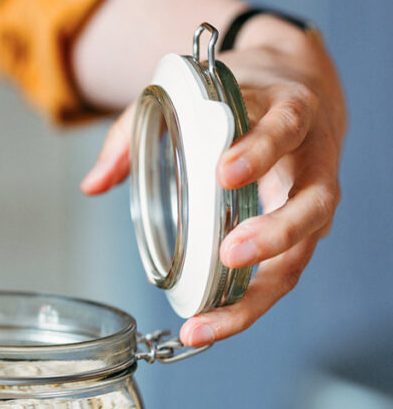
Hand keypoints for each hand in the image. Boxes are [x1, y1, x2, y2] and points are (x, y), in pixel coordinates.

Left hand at [79, 18, 345, 346]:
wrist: (299, 85)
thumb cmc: (237, 97)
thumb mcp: (188, 95)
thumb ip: (134, 132)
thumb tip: (92, 184)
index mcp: (287, 111)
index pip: (285, 126)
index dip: (259, 150)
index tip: (224, 173)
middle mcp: (314, 157)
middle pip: (314, 200)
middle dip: (275, 231)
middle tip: (230, 252)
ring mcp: (315, 196)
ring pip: (308, 246)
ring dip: (264, 284)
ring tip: (215, 313)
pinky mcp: (308, 229)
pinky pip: (288, 269)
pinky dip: (252, 301)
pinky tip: (214, 323)